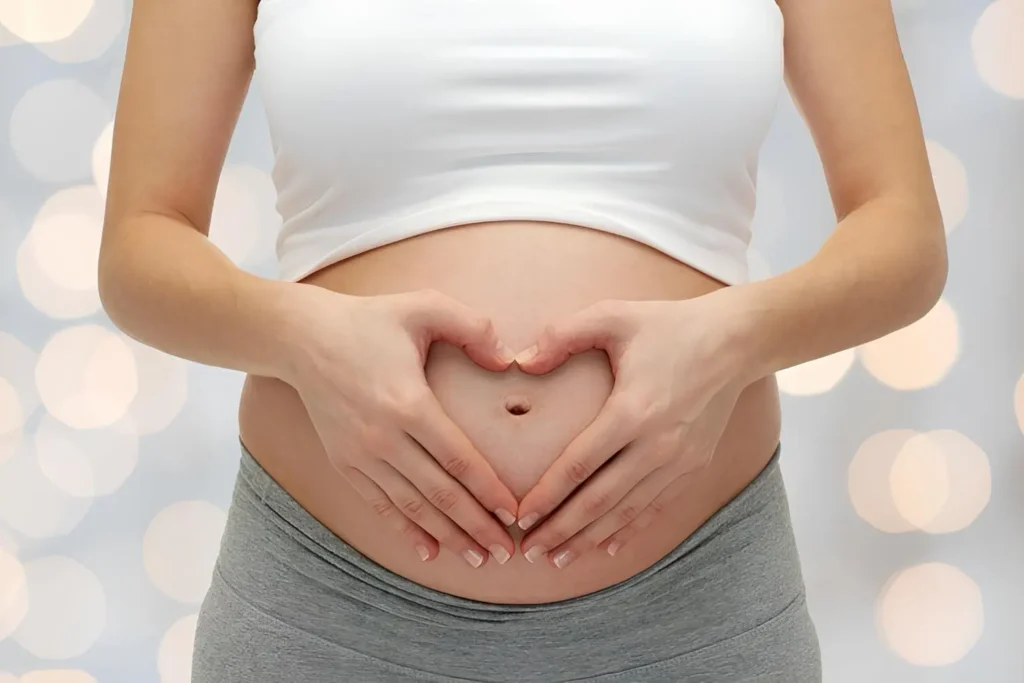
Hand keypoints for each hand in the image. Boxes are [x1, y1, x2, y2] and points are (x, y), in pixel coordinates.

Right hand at [282, 285, 519, 567]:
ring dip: (447, 536)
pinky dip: (405, 530)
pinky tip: (429, 551)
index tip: (515, 513)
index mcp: (408, 403)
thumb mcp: (423, 306)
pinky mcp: (343, 463)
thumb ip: (472, 327)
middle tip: (507, 552)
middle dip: (476, 526)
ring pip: (412, 507)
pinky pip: (380, 505)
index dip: (489, 491)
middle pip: (440, 494)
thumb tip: (508, 359)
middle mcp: (383, 438)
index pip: (459, 459)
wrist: (301, 338)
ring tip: (478, 558)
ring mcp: (360, 455)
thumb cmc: (369, 320)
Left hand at [513, 294, 751, 567]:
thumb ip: (562, 336)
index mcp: (632, 411)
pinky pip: (655, 507)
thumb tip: (521, 361)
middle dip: (562, 530)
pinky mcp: (694, 466)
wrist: (736, 341)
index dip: (547, 495)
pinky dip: (628, 530)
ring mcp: (679, 461)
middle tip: (530, 551)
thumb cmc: (668, 325)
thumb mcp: (612, 316)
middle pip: (600, 500)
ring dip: (590, 538)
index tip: (520, 516)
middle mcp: (657, 445)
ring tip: (558, 558)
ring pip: (626, 511)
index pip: (579, 466)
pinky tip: (605, 547)